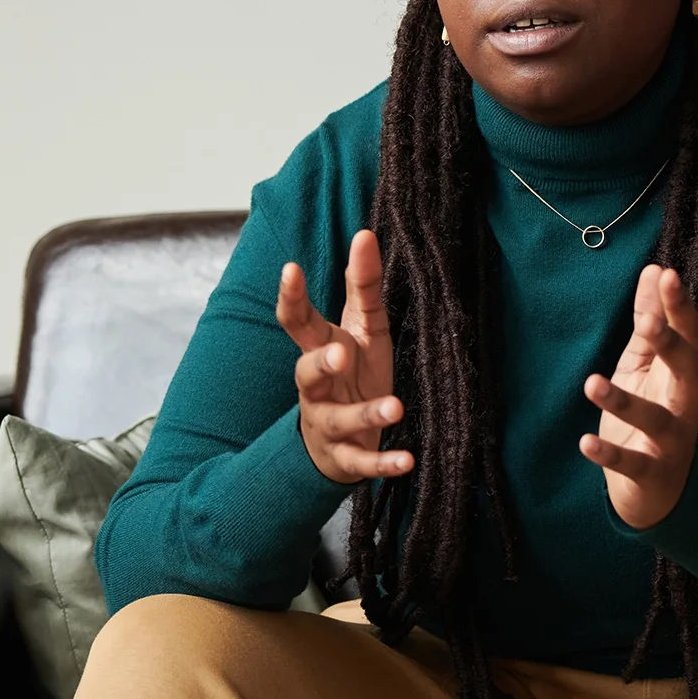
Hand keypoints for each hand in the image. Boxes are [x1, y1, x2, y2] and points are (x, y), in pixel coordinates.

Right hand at [277, 229, 413, 485]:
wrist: (338, 443)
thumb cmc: (352, 375)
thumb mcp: (362, 329)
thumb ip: (362, 286)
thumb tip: (366, 233)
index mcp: (320, 350)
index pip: (297, 322)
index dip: (291, 296)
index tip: (290, 268)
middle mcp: (316, 387)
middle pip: (306, 372)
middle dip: (319, 363)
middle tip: (338, 352)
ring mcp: (328, 423)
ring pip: (338, 419)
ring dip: (365, 413)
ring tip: (394, 407)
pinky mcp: (346, 457)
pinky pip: (362, 463)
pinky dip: (383, 465)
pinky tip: (407, 461)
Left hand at [581, 264, 697, 529]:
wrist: (657, 487)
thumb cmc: (652, 410)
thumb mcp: (646, 363)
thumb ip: (650, 320)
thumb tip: (654, 269)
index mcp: (684, 372)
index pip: (689, 334)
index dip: (679, 306)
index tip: (667, 274)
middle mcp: (685, 403)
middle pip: (687, 369)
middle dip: (671, 344)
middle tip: (647, 321)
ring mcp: (670, 440)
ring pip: (655, 418)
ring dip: (624, 401)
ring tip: (591, 382)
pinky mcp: (650, 470)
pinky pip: (631, 462)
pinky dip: (609, 454)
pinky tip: (585, 442)